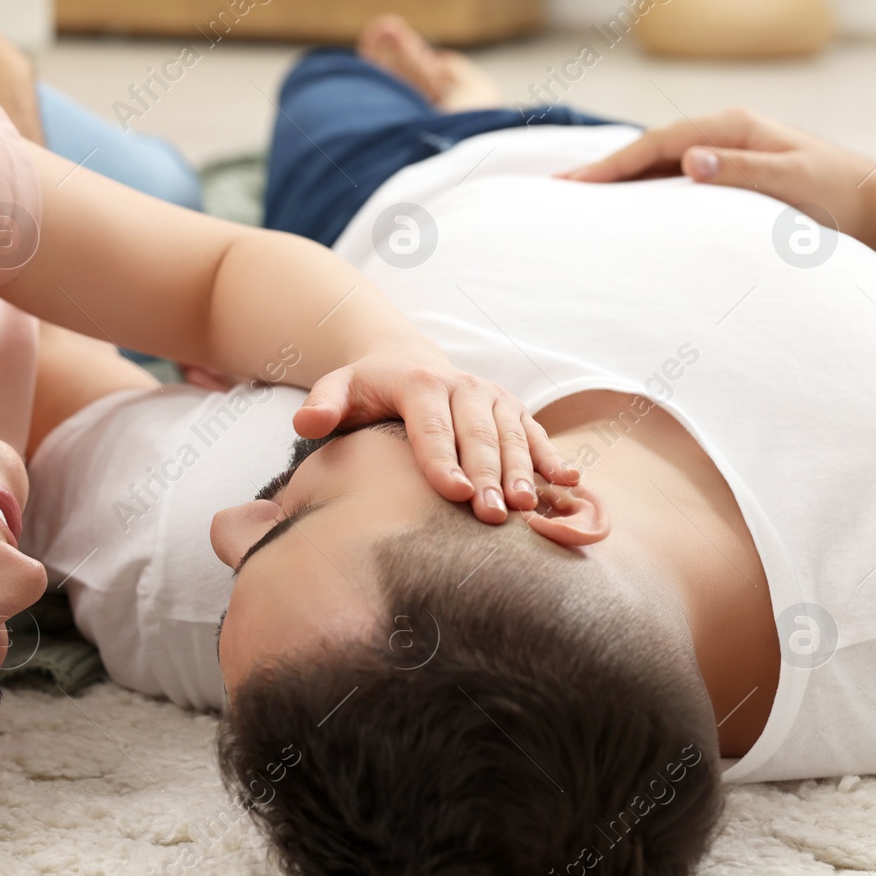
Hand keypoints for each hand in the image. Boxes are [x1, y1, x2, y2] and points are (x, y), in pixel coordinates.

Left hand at [292, 344, 579, 523]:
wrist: (405, 360)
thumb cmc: (367, 388)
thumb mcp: (338, 388)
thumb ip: (322, 404)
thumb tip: (307, 422)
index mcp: (419, 384)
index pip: (431, 427)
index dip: (443, 460)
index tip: (454, 493)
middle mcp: (461, 386)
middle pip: (476, 436)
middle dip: (487, 475)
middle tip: (491, 515)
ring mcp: (491, 396)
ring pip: (510, 436)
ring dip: (521, 471)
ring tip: (524, 507)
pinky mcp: (511, 408)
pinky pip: (534, 433)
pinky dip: (552, 457)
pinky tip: (568, 482)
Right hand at [556, 107, 875, 242]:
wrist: (875, 205)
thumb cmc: (838, 194)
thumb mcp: (793, 180)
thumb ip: (741, 171)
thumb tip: (687, 161)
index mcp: (731, 128)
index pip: (656, 144)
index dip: (612, 165)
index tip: (572, 186)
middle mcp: (722, 135)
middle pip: (647, 151)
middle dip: (602, 171)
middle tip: (556, 192)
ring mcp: (724, 154)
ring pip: (657, 165)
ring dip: (618, 181)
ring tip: (577, 200)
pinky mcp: (729, 176)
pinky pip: (673, 181)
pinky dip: (642, 191)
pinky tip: (624, 207)